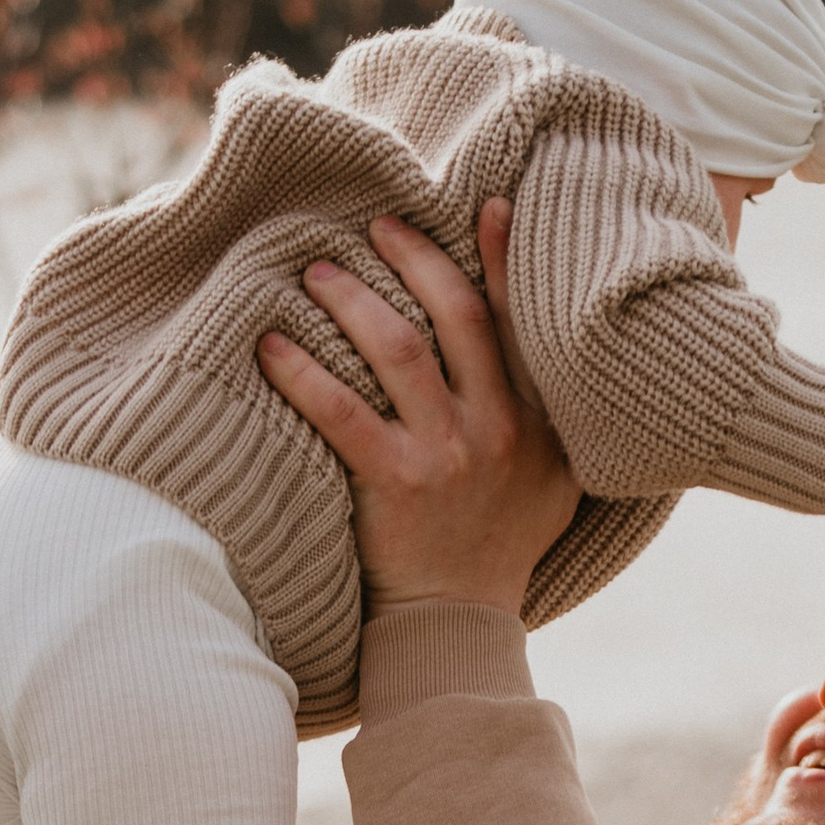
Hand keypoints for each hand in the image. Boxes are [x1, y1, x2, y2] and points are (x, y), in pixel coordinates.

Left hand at [256, 198, 579, 617]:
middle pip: (454, 313)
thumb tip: (545, 349)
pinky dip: (301, 371)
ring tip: (315, 271)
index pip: (518, 320)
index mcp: (539, 420)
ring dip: (351, 297)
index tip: (487, 202)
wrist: (457, 622)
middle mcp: (498, 427)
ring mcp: (446, 454)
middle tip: (375, 225)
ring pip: (395, 348)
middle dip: (414, 257)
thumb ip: (549, 416)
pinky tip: (269, 345)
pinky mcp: (394, 482)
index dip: (503, 257)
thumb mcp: (554, 480)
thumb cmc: (500, 547)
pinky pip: (339, 410)